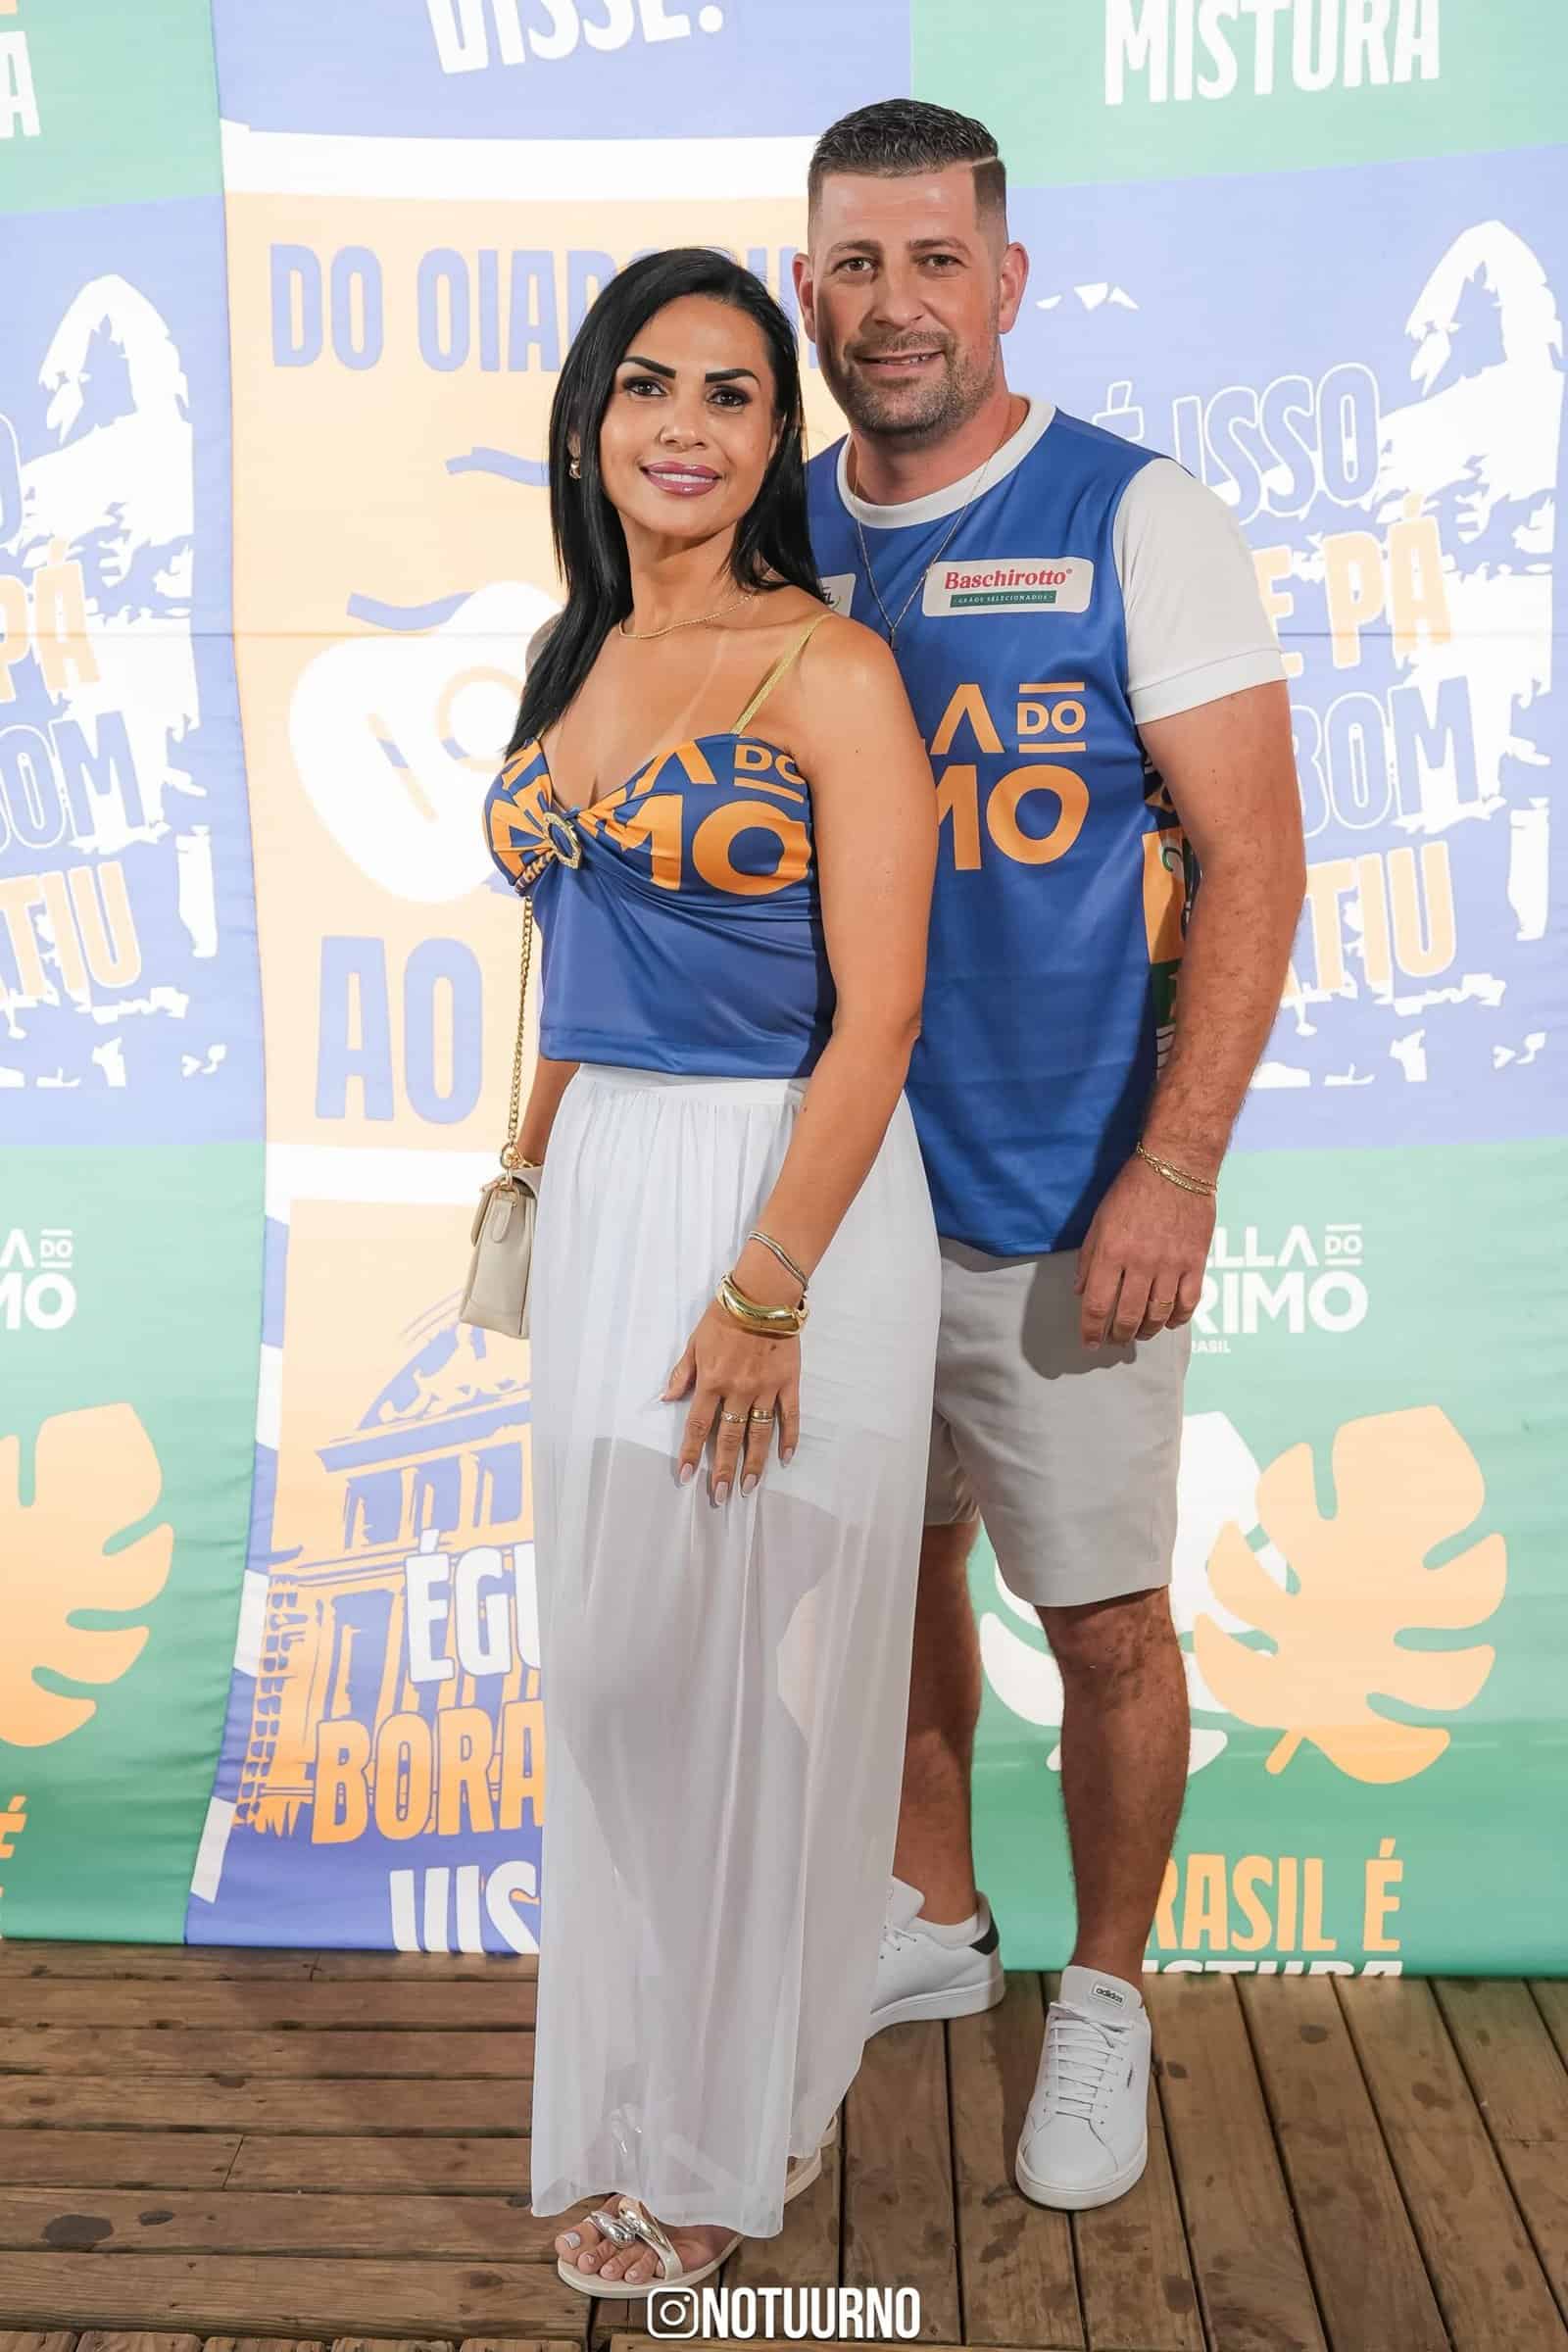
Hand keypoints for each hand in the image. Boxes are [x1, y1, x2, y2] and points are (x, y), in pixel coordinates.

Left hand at [663, 1302, 800, 1502]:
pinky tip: (784, 1459)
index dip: (692, 1453)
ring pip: (759, 1434)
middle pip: (729, 1438)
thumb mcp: (695, 1342)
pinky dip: (788, 1438)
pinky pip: (789, 1416)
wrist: (763, 1295)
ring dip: (753, 1464)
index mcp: (712, 1381)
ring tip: (748, 1488)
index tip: (687, 1477)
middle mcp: (738, 1390)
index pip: (699, 1425)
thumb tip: (666, 1398)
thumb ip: (682, 1373)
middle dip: (722, 1470)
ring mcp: (765, 1389)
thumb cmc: (724, 1316)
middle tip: (719, 1496)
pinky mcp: (788, 1383)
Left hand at [1075, 1153, 1215, 1347]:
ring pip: (1158, 1314)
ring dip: (1147, 1331)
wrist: (1176, 1165)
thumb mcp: (1099, 1220)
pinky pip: (1188, 1302)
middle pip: (1127, 1316)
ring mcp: (1171, 1265)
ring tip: (1139, 1333)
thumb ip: (1088, 1257)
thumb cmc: (1132, 1189)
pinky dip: (1179, 1318)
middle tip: (1114, 1341)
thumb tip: (1080, 1291)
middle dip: (1118, 1336)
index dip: (1090, 1330)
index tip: (1089, 1343)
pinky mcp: (1196, 1262)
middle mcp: (1140, 1264)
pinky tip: (1170, 1321)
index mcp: (1111, 1252)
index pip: (1096, 1304)